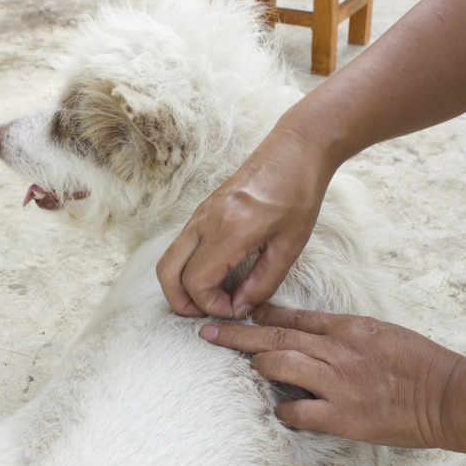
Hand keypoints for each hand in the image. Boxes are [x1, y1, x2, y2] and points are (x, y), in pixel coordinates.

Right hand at [157, 121, 332, 318]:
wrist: (294, 152)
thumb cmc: (298, 195)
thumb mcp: (289, 247)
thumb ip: (263, 283)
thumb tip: (240, 308)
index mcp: (228, 231)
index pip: (197, 282)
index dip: (211, 306)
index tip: (236, 309)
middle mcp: (205, 222)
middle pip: (167, 274)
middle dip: (181, 302)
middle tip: (208, 313)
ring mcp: (199, 215)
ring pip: (168, 260)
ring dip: (180, 286)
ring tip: (210, 299)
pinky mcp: (202, 212)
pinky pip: (181, 247)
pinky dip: (187, 269)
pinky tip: (216, 276)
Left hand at [199, 303, 465, 448]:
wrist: (449, 396)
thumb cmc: (419, 362)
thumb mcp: (379, 330)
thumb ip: (342, 329)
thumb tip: (307, 329)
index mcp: (347, 327)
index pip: (293, 315)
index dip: (260, 313)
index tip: (238, 312)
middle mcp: (336, 350)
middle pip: (275, 335)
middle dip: (236, 334)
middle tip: (207, 331)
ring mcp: (337, 383)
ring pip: (279, 364)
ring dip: (258, 365)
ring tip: (247, 366)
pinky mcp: (343, 416)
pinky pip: (298, 412)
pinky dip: (284, 411)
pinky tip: (281, 412)